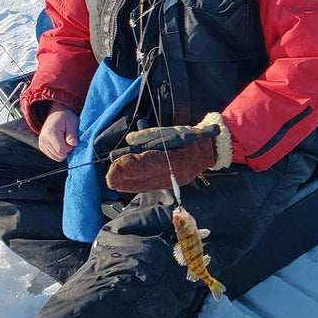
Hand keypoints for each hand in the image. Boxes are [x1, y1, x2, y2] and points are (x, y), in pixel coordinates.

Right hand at [38, 102, 79, 161]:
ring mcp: (41, 144)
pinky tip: (60, 143)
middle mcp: (43, 140)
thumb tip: (74, 144)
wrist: (56, 113)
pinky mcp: (42, 147)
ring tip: (64, 140)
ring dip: (63, 151)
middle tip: (69, 139)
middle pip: (59, 155)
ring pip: (56, 157)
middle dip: (67, 150)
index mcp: (50, 133)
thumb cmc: (66, 117)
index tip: (72, 140)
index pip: (61, 150)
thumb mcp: (72, 123)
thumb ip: (72, 134)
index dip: (70, 147)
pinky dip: (59, 152)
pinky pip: (53, 156)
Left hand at [105, 113, 230, 192]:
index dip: (129, 165)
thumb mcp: (171, 131)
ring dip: (128, 183)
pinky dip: (137, 184)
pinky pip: (151, 186)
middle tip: (109, 176)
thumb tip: (131, 140)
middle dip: (124, 177)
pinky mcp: (170, 183)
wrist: (209, 149)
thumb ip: (149, 136)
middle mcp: (173, 174)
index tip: (115, 163)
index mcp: (174, 159)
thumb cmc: (190, 137)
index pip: (146, 164)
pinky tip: (127, 183)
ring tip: (113, 180)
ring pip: (146, 184)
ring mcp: (172, 181)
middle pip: (144, 178)